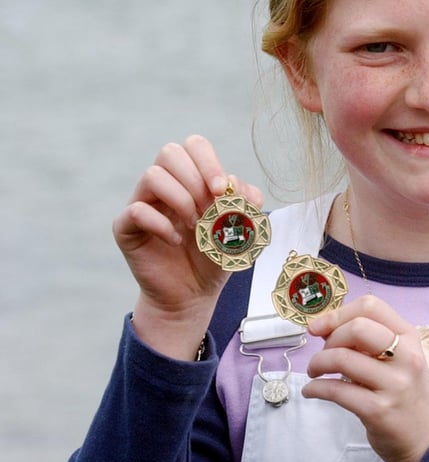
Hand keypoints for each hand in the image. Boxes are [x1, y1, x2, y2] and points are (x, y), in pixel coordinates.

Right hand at [112, 135, 262, 359]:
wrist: (193, 293)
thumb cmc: (214, 257)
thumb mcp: (241, 231)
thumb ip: (246, 204)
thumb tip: (237, 185)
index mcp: (192, 179)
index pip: (194, 146)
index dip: (209, 163)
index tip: (222, 190)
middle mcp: (165, 185)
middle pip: (170, 152)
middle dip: (195, 181)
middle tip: (208, 212)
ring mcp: (143, 202)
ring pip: (152, 175)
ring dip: (181, 201)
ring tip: (194, 227)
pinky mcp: (126, 226)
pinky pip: (136, 210)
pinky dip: (162, 225)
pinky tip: (175, 241)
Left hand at [303, 295, 428, 461]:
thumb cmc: (407, 393)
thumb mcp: (398, 359)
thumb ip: (368, 342)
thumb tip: (324, 328)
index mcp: (409, 337)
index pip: (371, 306)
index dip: (338, 314)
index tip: (319, 328)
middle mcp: (405, 356)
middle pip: (357, 328)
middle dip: (329, 339)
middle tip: (324, 356)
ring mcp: (393, 384)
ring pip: (342, 358)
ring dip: (317, 363)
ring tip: (315, 373)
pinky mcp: (378, 410)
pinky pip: (336, 391)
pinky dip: (315, 388)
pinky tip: (311, 391)